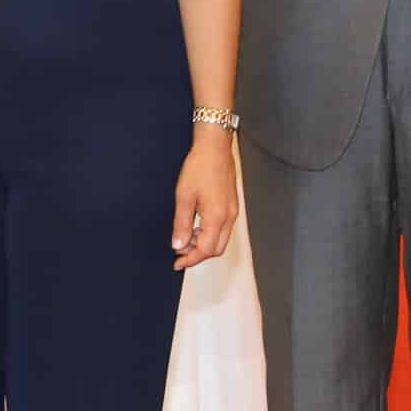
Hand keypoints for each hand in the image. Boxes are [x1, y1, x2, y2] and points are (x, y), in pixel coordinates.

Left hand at [172, 131, 238, 269]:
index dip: (190, 259)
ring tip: (186, 237)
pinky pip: (223, 229)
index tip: (177, 263)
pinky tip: (197, 226)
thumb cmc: (200, 167)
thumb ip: (182, 224)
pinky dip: (210, 234)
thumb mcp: (184, 197)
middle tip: (180, 252)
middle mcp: (229, 217)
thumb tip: (179, 245)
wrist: (214, 147)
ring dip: (204, 244)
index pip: (206, 250)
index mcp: (217, 217)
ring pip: (221, 240)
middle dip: (198, 254)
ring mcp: (233, 211)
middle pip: (217, 249)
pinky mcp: (232, 205)